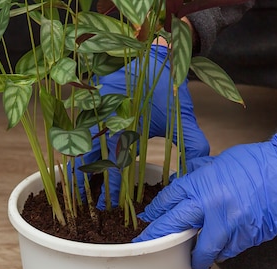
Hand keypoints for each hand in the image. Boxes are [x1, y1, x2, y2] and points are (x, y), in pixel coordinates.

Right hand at [75, 44, 208, 208]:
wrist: (153, 55)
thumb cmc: (165, 88)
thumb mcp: (180, 117)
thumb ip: (192, 143)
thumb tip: (202, 167)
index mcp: (126, 128)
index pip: (114, 166)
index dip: (110, 188)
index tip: (107, 205)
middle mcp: (106, 121)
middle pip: (86, 158)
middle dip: (82, 180)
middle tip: (81, 199)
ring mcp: (94, 111)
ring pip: (78, 143)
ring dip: (76, 163)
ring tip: (75, 183)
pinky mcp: (89, 103)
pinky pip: (78, 128)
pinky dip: (76, 144)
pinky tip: (78, 157)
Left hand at [133, 134, 276, 268]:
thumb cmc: (259, 163)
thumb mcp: (221, 161)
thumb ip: (200, 174)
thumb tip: (182, 181)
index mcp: (203, 183)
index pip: (170, 200)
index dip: (156, 212)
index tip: (149, 219)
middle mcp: (212, 205)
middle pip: (176, 226)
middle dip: (161, 237)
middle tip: (151, 246)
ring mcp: (230, 224)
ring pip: (205, 248)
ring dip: (197, 254)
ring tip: (192, 258)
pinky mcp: (248, 236)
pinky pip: (229, 250)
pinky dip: (223, 252)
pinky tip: (219, 251)